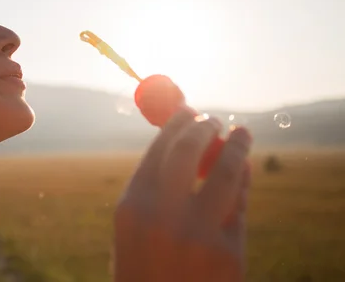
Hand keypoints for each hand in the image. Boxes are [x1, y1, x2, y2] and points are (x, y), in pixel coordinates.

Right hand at [113, 107, 251, 281]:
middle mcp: (162, 216)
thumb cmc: (144, 264)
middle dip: (204, 126)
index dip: (177, 123)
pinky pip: (239, 205)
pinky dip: (242, 181)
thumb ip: (158, 187)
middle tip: (213, 119)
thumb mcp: (136, 227)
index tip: (188, 111)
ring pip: (225, 171)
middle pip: (188, 149)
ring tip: (242, 133)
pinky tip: (243, 169)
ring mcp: (198, 235)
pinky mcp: (229, 254)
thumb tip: (192, 142)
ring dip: (237, 145)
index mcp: (132, 206)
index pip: (158, 148)